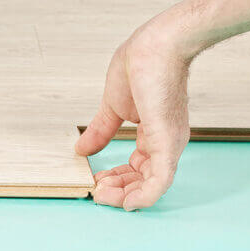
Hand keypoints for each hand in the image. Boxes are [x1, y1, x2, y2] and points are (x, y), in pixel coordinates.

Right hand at [75, 25, 190, 210]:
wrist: (155, 47)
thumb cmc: (141, 65)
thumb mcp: (113, 106)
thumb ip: (100, 130)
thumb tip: (81, 148)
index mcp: (155, 133)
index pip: (138, 167)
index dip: (115, 177)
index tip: (95, 178)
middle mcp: (166, 141)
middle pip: (144, 180)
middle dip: (118, 190)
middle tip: (96, 192)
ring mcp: (168, 143)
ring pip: (152, 186)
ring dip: (126, 197)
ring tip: (103, 197)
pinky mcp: (166, 141)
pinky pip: (160, 180)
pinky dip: (144, 196)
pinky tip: (129, 203)